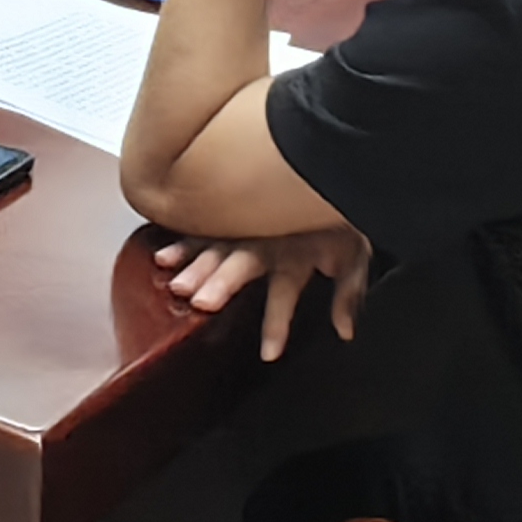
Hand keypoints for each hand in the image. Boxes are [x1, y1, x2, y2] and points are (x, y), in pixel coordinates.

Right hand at [154, 227, 370, 360]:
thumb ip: (348, 295)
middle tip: (201, 302)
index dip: (277, 325)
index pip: (284, 297)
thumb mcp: (357, 258)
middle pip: (241, 265)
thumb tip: (344, 331)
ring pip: (217, 248)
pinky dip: (183, 243)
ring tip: (177, 284)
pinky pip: (204, 229)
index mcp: (297, 257)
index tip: (268, 353)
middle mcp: (267, 243)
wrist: (335, 168)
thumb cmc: (342, 219)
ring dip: (196, 266)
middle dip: (222, 283)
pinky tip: (164, 257)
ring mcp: (248, 227)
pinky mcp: (234, 213)